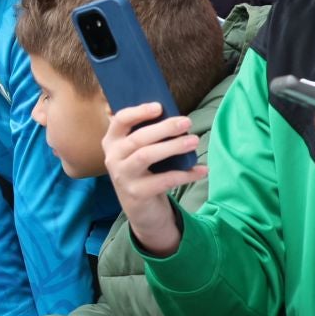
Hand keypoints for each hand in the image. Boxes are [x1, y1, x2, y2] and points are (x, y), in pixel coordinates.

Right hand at [101, 104, 203, 256]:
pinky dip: (185, 174)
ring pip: (147, 156)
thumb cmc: (143, 171)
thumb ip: (148, 135)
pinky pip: (164, 180)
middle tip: (187, 122)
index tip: (159, 107)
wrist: (140, 208)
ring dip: (173, 147)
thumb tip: (174, 118)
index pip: (120, 121)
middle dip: (164, 128)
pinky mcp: (136, 193)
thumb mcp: (138, 152)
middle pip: (138, 138)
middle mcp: (113, 158)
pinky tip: (202, 170)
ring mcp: (122, 176)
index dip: (139, 112)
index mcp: (112, 142)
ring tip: (194, 141)